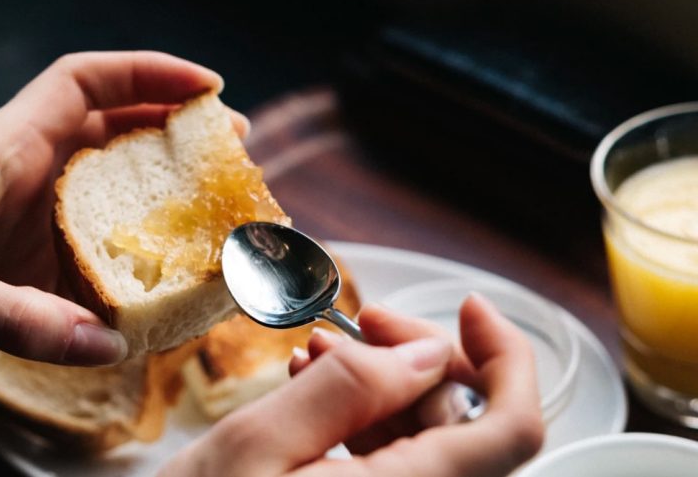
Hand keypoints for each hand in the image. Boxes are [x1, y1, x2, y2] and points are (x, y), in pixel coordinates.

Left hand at [0, 51, 232, 422]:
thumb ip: (20, 319)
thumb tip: (111, 342)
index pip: (82, 84)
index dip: (149, 72)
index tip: (211, 86)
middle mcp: (18, 184)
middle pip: (111, 139)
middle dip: (174, 138)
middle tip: (233, 156)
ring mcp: (19, 234)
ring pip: (107, 205)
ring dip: (158, 209)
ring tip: (216, 223)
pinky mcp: (14, 282)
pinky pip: (87, 269)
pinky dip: (128, 275)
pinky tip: (161, 296)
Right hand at [161, 294, 543, 476]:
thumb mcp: (257, 444)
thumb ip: (347, 391)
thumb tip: (424, 354)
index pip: (510, 429)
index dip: (506, 357)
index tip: (469, 308)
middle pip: (466, 428)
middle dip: (420, 362)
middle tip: (360, 324)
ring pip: (428, 447)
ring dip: (383, 391)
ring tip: (316, 356)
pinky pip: (393, 471)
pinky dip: (362, 426)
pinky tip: (312, 394)